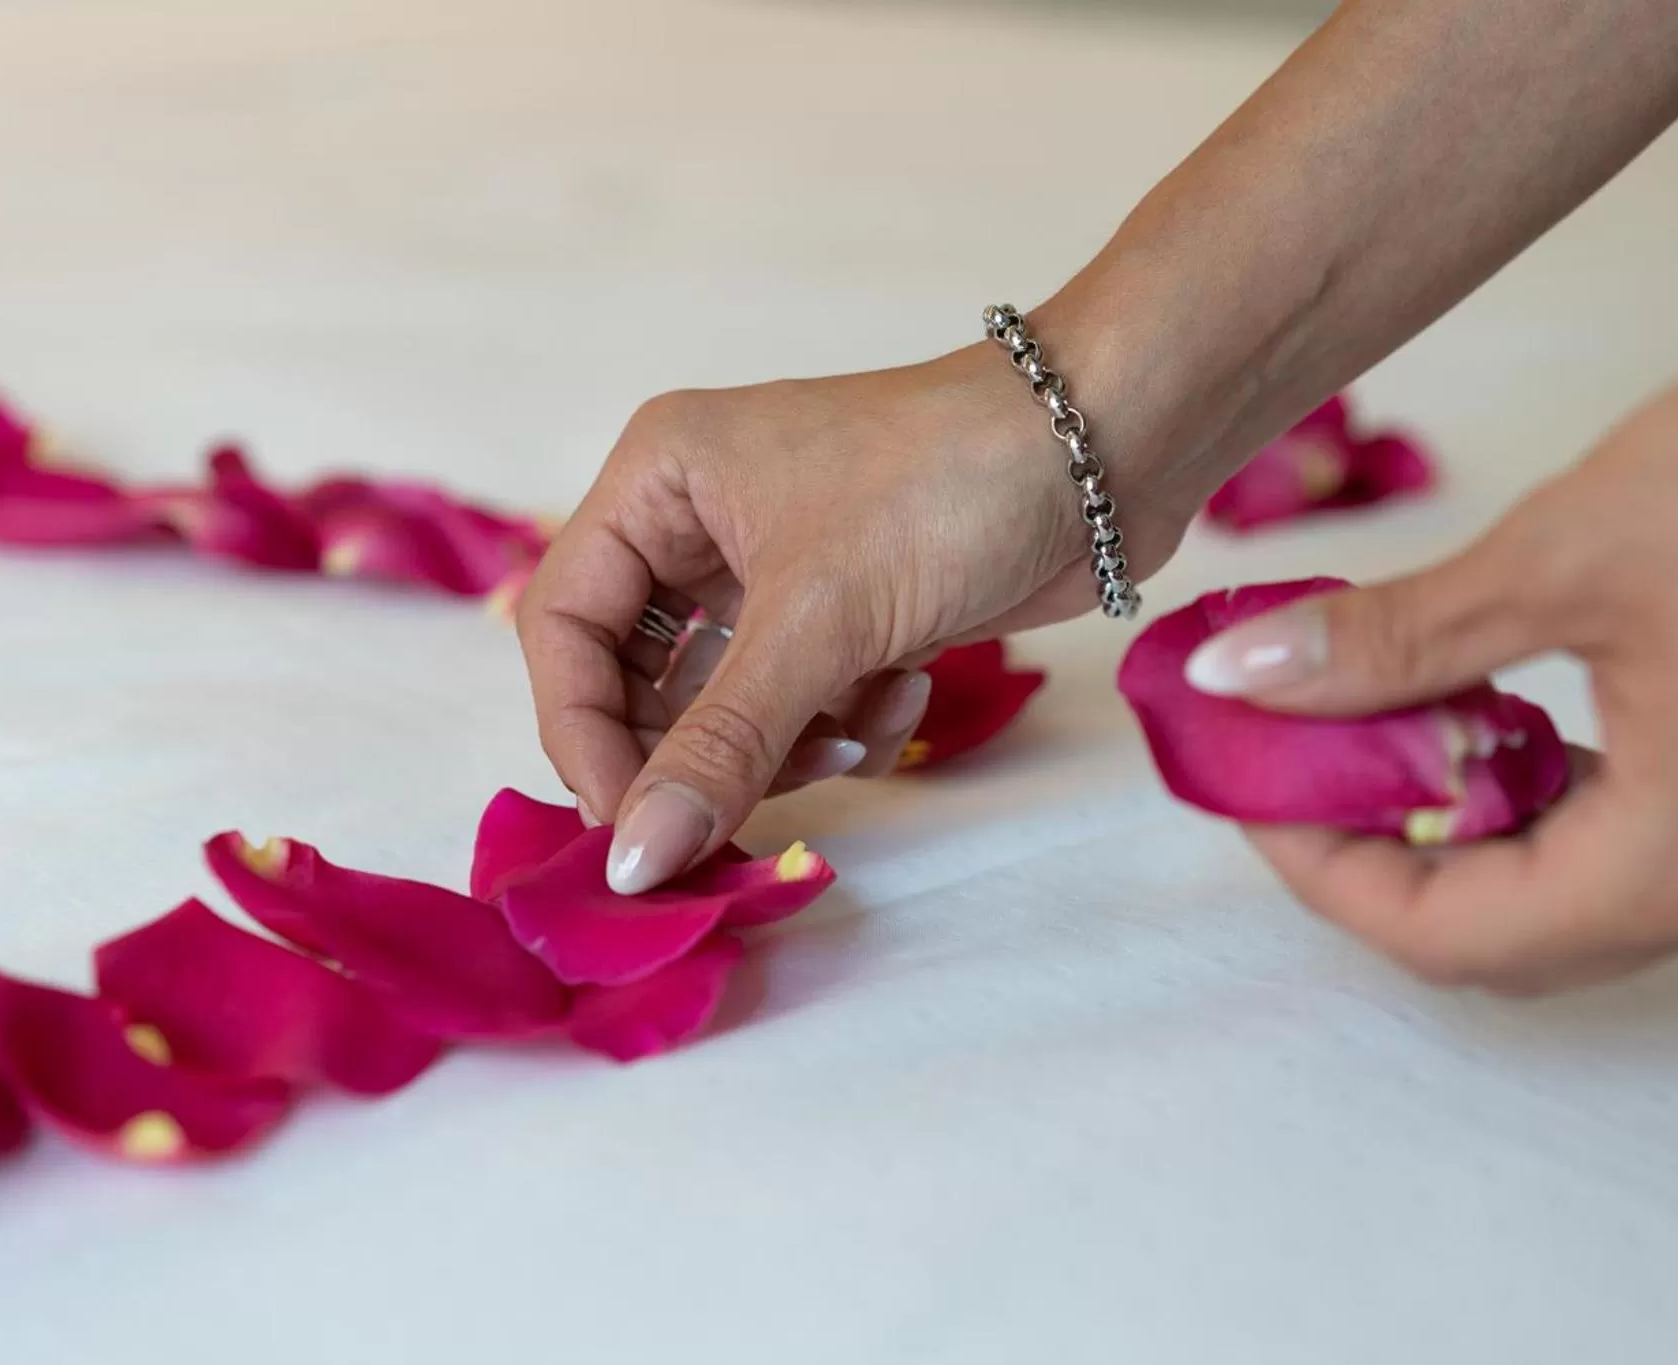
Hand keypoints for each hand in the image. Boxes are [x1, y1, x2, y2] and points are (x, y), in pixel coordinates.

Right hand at [518, 330, 1195, 893]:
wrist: (1112, 446)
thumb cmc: (947, 487)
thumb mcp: (818, 619)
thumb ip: (719, 746)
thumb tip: (631, 863)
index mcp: (659, 480)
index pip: (565, 627)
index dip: (583, 734)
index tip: (629, 825)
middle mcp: (701, 519)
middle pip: (641, 679)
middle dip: (704, 749)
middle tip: (746, 810)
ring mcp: (777, 566)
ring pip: (728, 706)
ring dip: (788, 742)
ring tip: (851, 732)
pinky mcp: (848, 607)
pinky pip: (802, 702)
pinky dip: (848, 718)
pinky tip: (908, 689)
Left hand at [1185, 324, 1677, 992]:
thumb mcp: (1560, 556)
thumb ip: (1392, 642)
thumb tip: (1245, 679)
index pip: (1445, 934)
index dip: (1320, 871)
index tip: (1241, 781)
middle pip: (1492, 936)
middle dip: (1367, 854)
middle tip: (1280, 759)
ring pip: (1545, 899)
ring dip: (1434, 827)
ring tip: (1348, 731)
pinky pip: (1603, 848)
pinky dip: (1509, 798)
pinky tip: (1458, 715)